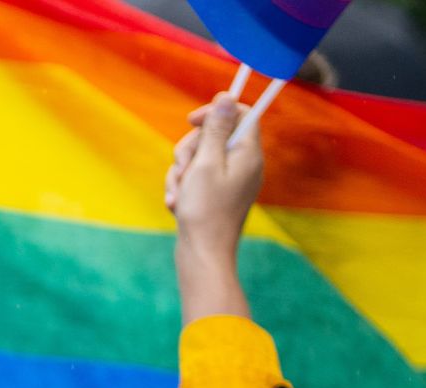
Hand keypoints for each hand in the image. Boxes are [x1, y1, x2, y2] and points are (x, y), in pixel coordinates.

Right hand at [164, 93, 264, 261]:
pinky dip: (183, 186)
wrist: (203, 255)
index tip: (192, 120)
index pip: (240, 114)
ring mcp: (230, 180)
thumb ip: (216, 128)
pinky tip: (177, 203)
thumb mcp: (205, 163)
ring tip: (178, 193)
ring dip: (181, 171)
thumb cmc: (205, 211)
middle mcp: (244, 164)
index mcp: (248, 153)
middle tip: (183, 168)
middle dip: (189, 148)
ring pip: (199, 157)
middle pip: (214, 135)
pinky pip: (196, 177)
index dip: (215, 112)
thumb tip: (228, 96)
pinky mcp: (216, 194)